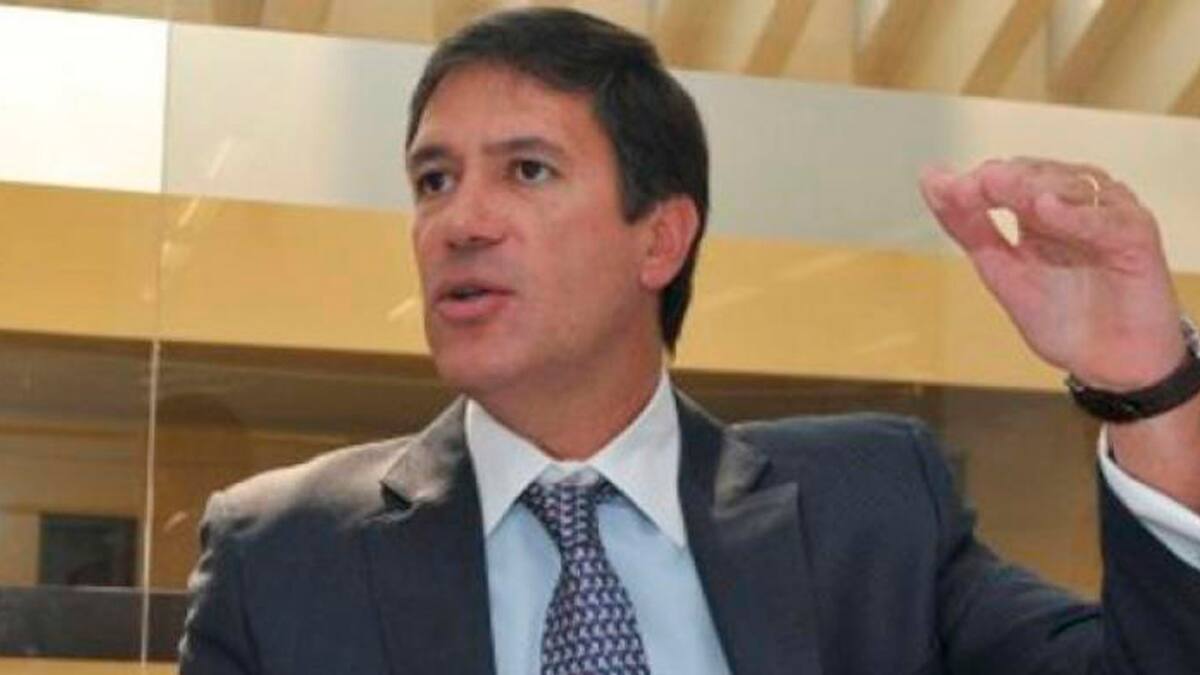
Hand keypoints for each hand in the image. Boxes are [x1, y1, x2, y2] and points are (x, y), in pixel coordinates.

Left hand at [919, 157, 1184, 390]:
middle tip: (969, 185)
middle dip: (999, 180)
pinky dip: (1076, 215)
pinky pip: (1107, 220)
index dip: (974, 183)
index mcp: (1040, 210)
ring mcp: (1106, 216)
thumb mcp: (1001, 271)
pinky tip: (1045, 209)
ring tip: (997, 185)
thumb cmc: (1062, 318)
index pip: (1004, 179)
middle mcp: (1075, 205)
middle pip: (1034, 176)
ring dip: (1031, 184)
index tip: (944, 187)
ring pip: (1071, 186)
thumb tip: (930, 176)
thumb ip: (967, 227)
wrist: (1109, 365)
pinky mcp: (1137, 237)